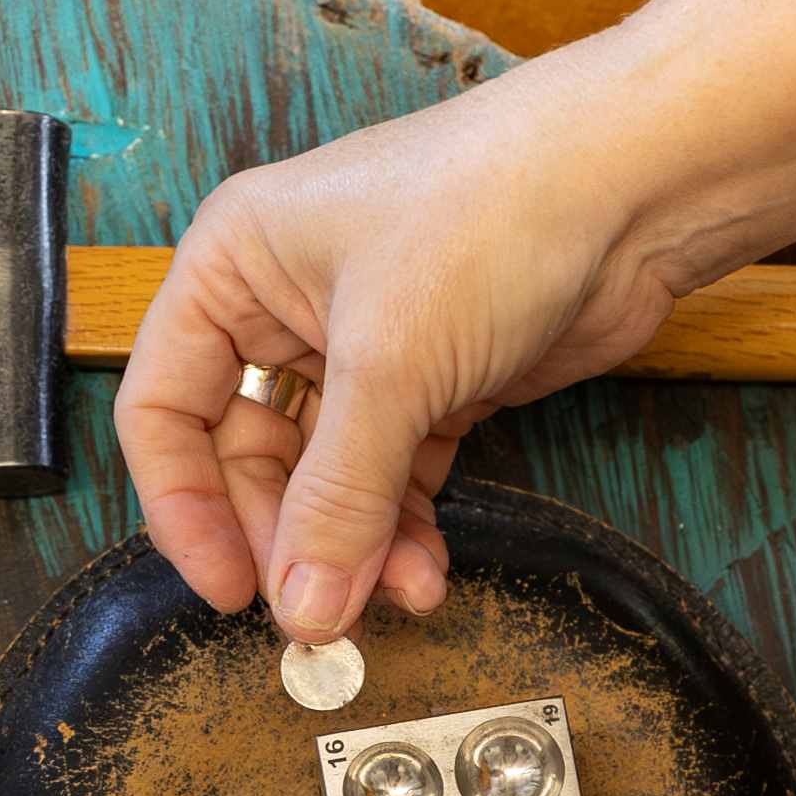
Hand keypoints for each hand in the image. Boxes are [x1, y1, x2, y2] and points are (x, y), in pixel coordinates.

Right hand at [113, 62, 693, 640]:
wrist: (633, 184)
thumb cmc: (490, 210)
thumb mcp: (389, 361)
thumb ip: (338, 495)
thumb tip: (302, 605)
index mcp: (233, 266)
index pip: (163, 407)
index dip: (182, 506)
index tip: (228, 588)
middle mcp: (285, 304)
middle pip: (247, 456)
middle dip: (288, 537)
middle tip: (322, 611)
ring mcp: (364, 344)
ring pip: (327, 476)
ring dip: (354, 545)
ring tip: (395, 596)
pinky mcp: (435, 378)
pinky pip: (394, 474)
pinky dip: (405, 527)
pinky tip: (424, 569)